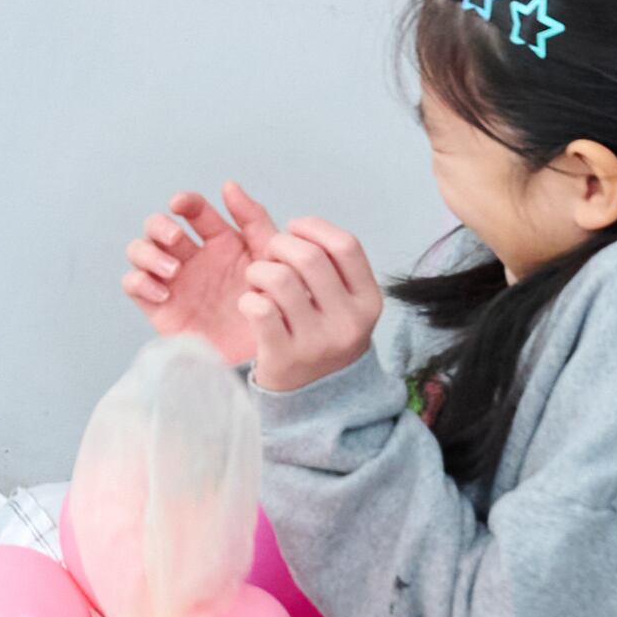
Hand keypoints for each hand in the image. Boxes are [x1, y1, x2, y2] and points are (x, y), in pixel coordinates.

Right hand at [121, 185, 280, 366]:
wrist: (264, 352)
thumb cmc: (273, 304)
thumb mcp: (271, 257)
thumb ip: (254, 219)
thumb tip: (228, 185)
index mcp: (218, 242)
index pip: (192, 210)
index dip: (184, 201)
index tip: (182, 204)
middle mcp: (191, 258)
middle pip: (157, 225)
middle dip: (160, 226)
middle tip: (178, 239)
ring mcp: (172, 281)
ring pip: (138, 250)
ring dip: (148, 253)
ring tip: (174, 271)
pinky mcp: (158, 307)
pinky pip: (132, 283)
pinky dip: (141, 281)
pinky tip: (165, 294)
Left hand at [236, 221, 383, 394]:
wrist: (318, 398)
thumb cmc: (322, 333)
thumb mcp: (338, 301)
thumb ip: (323, 260)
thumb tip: (285, 217)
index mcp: (368, 300)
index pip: (346, 245)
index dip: (314, 227)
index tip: (294, 229)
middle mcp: (349, 321)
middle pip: (310, 257)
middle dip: (280, 245)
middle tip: (269, 256)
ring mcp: (319, 342)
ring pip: (280, 279)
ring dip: (259, 271)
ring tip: (257, 282)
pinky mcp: (286, 358)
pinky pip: (259, 310)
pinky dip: (248, 300)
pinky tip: (251, 305)